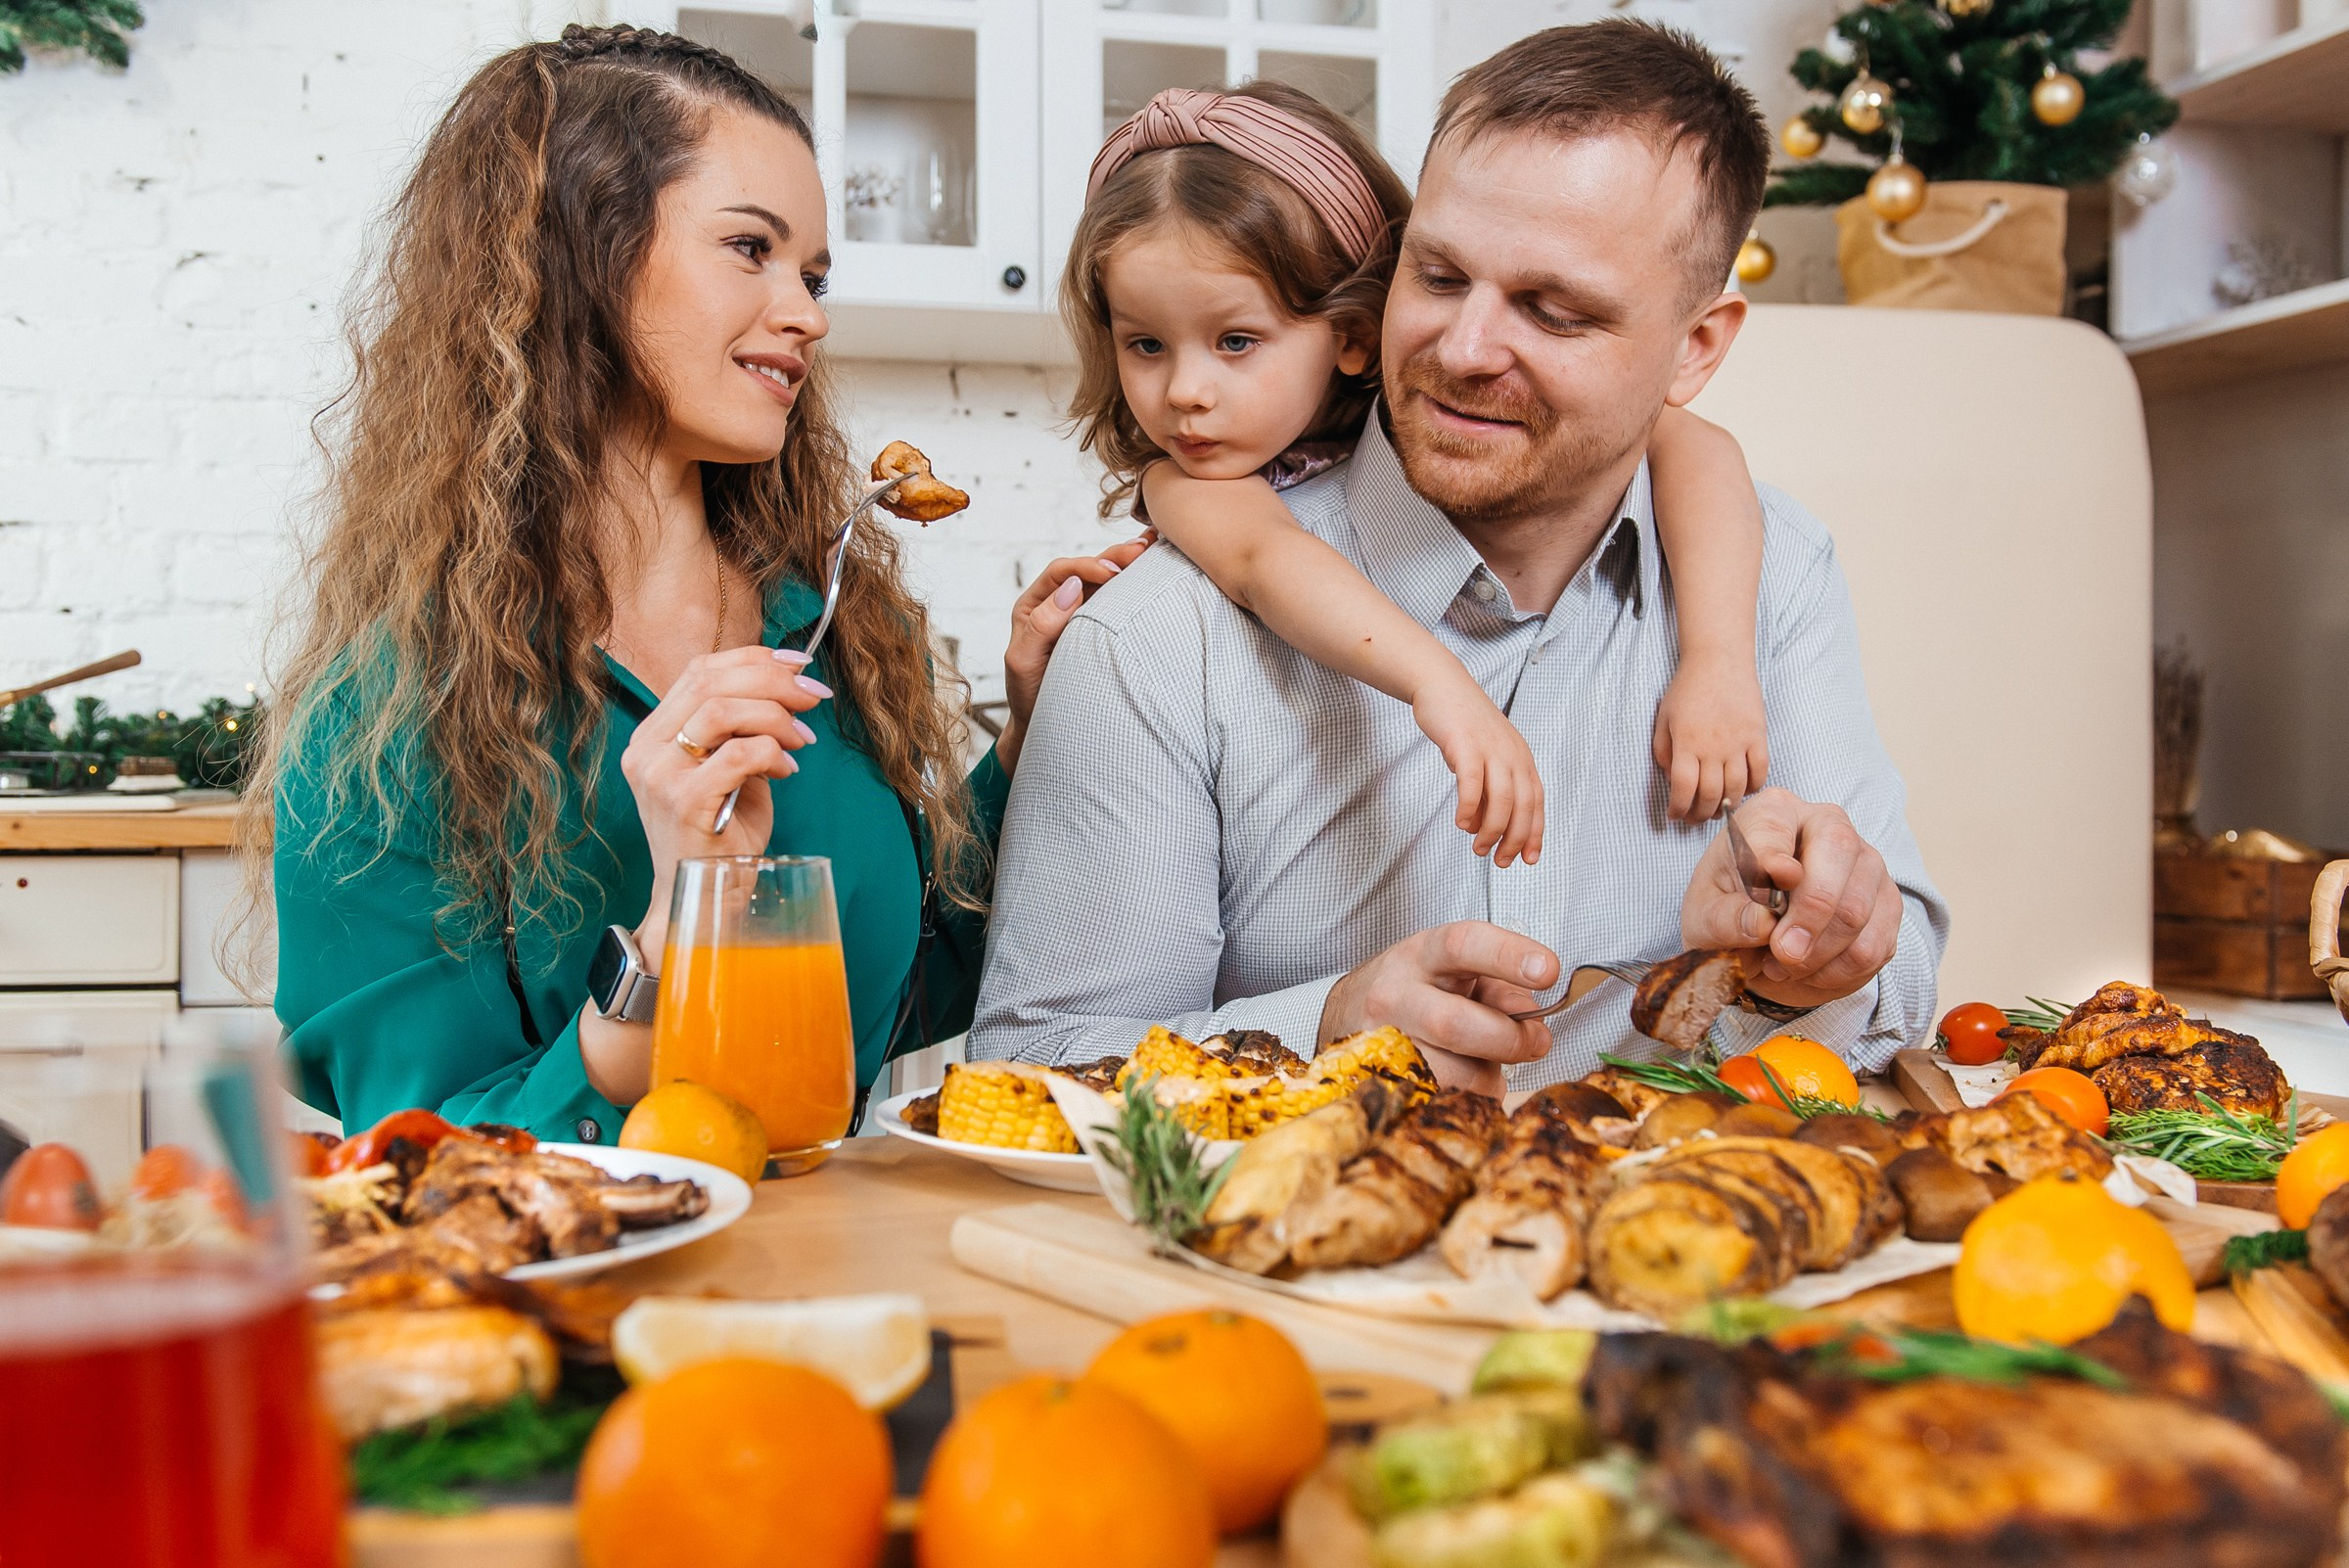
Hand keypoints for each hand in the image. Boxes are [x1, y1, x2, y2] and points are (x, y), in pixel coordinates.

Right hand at [618, 645, 828, 953]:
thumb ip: (742, 727)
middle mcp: (646, 748)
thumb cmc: (722, 835)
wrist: (703, 899)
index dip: (753, 658)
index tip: (799, 665)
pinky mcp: (682, 800)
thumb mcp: (731, 768)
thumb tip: (789, 681)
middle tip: (813, 697)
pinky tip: (787, 772)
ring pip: (723, 710)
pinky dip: (773, 754)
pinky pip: (739, 754)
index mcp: (654, 733)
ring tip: (802, 739)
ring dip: (776, 716)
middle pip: (711, 681)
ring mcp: (658, 774)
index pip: (699, 670)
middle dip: (774, 681)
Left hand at [997, 533, 1152, 772]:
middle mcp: (1057, 603)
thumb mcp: (1024, 660)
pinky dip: (1134, 584)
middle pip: (1086, 569)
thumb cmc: (1029, 695)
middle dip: (1114, 556)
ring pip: (1104, 581)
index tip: (1112, 571)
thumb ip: (1042, 624)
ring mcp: (1080, 614)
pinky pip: (1115, 600)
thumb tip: (1072, 586)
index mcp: (1034, 605)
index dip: (1086, 566)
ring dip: (1128, 563)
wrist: (1044, 723)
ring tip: (1154, 548)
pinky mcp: (1099, 627)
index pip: (1060, 573)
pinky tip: (1154, 571)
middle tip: (1143, 549)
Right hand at [1319, 922, 1560, 1096]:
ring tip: (1483, 1062)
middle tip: (1535, 1042)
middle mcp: (1393, 994)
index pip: (1463, 945)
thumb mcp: (1458, 972)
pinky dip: (1466, 1098)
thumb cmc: (1419, 990)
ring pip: (1450, 1074)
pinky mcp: (1376, 1083)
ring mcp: (1379, 1042)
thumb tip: (1531, 1017)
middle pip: (1455, 1024)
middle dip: (1508, 1039)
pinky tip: (1461, 1080)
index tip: (1548, 971)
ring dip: (1487, 1076)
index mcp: (1422, 956)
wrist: (1348, 1012)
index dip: (1508, 956)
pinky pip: (1438, 1103)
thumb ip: (1500, 988)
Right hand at [1414, 669, 1544, 868]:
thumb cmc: (1462, 726)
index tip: (1529, 860)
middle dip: (1515, 840)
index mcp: (1522, 758)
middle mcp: (1513, 754)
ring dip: (1491, 830)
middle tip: (1500, 862)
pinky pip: (1472, 783)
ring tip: (1478, 849)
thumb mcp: (1483, 758)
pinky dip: (1469, 808)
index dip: (1535, 834)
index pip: (1537, 803)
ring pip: (1502, 799)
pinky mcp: (1466, 744)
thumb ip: (1487, 790)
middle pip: (1524, 805)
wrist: (1442, 685)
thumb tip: (1482, 827)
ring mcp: (1490, 748)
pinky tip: (1461, 824)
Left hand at [1652, 657, 1768, 821]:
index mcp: (1686, 743)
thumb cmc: (1687, 689)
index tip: (1675, 815)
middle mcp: (1713, 747)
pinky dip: (1753, 787)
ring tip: (1718, 809)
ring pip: (1736, 789)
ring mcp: (1739, 743)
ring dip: (1726, 805)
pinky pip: (1760, 772)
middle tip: (1695, 818)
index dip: (1678, 809)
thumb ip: (1663, 752)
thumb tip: (1672, 781)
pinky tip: (1743, 790)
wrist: (1719, 660)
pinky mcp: (1758, 736)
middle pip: (1710, 795)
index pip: (1683, 789)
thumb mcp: (1663, 719)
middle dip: (1700, 814)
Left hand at [1680, 788, 1901, 1010]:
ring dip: (1818, 952)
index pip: (1778, 824)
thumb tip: (1762, 923)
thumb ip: (1724, 919)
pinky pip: (1873, 944)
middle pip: (1839, 850)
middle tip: (1783, 952)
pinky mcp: (1886, 905)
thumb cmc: (1727, 913)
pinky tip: (1808, 972)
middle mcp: (1827, 825)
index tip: (1779, 876)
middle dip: (1811, 912)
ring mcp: (1866, 863)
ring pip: (1858, 907)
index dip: (1776, 852)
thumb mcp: (1703, 918)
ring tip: (1781, 965)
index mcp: (1773, 813)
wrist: (1758, 943)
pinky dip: (1837, 971)